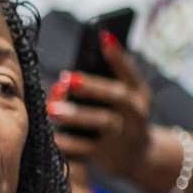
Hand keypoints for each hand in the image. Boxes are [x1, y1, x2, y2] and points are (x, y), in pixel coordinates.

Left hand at [48, 38, 154, 180]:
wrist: (139, 156)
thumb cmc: (122, 117)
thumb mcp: (125, 98)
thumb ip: (109, 80)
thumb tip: (75, 66)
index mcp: (139, 92)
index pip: (129, 70)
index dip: (117, 55)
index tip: (102, 36)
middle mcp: (136, 112)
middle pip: (117, 96)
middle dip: (93, 86)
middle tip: (66, 79)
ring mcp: (125, 134)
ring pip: (103, 122)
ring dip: (77, 115)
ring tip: (52, 109)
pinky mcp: (111, 154)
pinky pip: (90, 148)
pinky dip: (72, 144)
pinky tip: (55, 138)